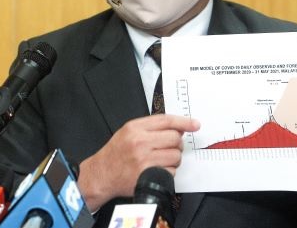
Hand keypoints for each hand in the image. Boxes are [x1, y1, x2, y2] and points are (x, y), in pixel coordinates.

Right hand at [77, 114, 199, 211]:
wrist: (101, 175)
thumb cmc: (116, 154)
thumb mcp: (128, 132)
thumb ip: (150, 128)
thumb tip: (177, 128)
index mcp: (135, 128)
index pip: (166, 120)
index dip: (184, 122)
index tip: (195, 124)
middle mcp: (139, 142)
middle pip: (174, 138)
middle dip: (176, 144)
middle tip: (169, 147)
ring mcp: (144, 160)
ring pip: (175, 156)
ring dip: (173, 159)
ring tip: (160, 160)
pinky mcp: (147, 175)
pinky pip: (171, 172)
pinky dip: (168, 172)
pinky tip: (156, 170)